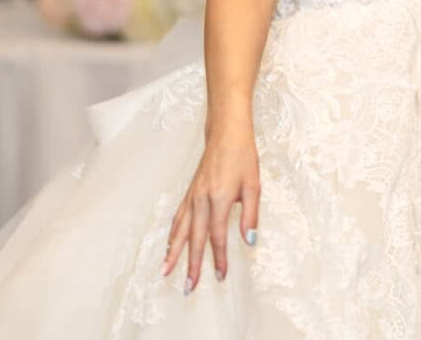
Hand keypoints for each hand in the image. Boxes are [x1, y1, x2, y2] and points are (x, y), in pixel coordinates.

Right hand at [162, 123, 259, 293]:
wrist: (226, 134)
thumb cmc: (243, 157)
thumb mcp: (254, 185)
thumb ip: (251, 215)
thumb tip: (250, 241)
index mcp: (219, 199)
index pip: (217, 237)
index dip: (218, 259)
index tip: (220, 276)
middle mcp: (201, 200)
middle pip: (195, 239)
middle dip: (191, 265)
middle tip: (189, 287)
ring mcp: (192, 197)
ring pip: (180, 230)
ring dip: (173, 253)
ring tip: (166, 272)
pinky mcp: (189, 193)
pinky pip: (177, 218)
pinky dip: (172, 235)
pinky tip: (169, 245)